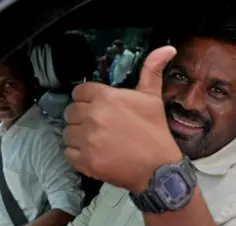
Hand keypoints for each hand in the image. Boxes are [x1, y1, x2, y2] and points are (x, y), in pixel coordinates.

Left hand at [63, 46, 180, 192]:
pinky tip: (93, 155)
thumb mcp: (153, 98)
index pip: (79, 91)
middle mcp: (92, 116)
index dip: (87, 99)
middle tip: (100, 127)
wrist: (158, 169)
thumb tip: (168, 47)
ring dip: (78, 137)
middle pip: (71, 111)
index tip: (99, 108)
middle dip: (82, 118)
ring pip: (67, 133)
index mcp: (106, 97)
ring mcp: (87, 139)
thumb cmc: (155, 132)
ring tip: (97, 142)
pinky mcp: (84, 161)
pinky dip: (77, 155)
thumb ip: (152, 70)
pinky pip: (67, 153)